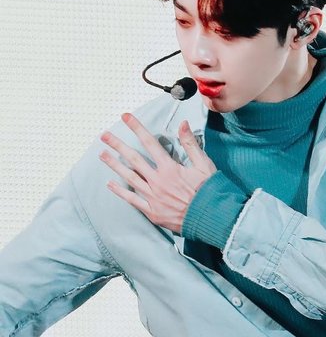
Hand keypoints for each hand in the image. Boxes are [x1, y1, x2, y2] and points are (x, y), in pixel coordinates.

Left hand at [99, 113, 216, 232]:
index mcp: (170, 168)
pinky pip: (132, 200)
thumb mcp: (204, 164)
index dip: (136, 128)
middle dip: (117, 145)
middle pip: (133, 159)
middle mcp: (158, 181)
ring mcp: (153, 197)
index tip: (125, 118)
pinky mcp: (152, 211)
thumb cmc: (210, 191)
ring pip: (129, 177)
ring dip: (114, 165)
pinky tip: (110, 184)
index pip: (149, 143)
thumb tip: (182, 124)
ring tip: (102, 155)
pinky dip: (120, 192)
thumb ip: (190, 143)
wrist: (212, 218)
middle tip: (105, 136)